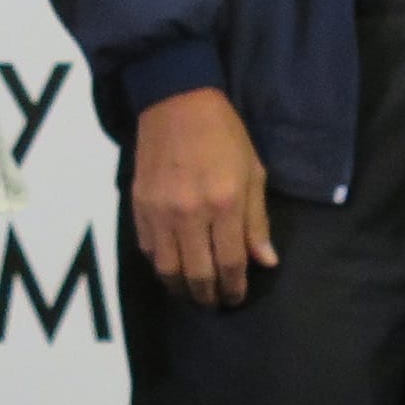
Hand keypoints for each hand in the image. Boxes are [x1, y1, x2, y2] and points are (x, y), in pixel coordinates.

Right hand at [133, 87, 275, 305]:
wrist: (176, 102)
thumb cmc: (224, 134)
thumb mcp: (254, 172)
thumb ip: (257, 221)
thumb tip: (265, 262)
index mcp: (226, 203)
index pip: (232, 263)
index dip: (235, 288)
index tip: (236, 298)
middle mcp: (191, 213)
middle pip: (198, 273)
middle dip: (208, 296)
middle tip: (214, 302)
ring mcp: (161, 211)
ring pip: (168, 269)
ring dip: (181, 288)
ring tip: (192, 293)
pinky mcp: (139, 206)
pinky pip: (148, 249)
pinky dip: (160, 265)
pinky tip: (172, 267)